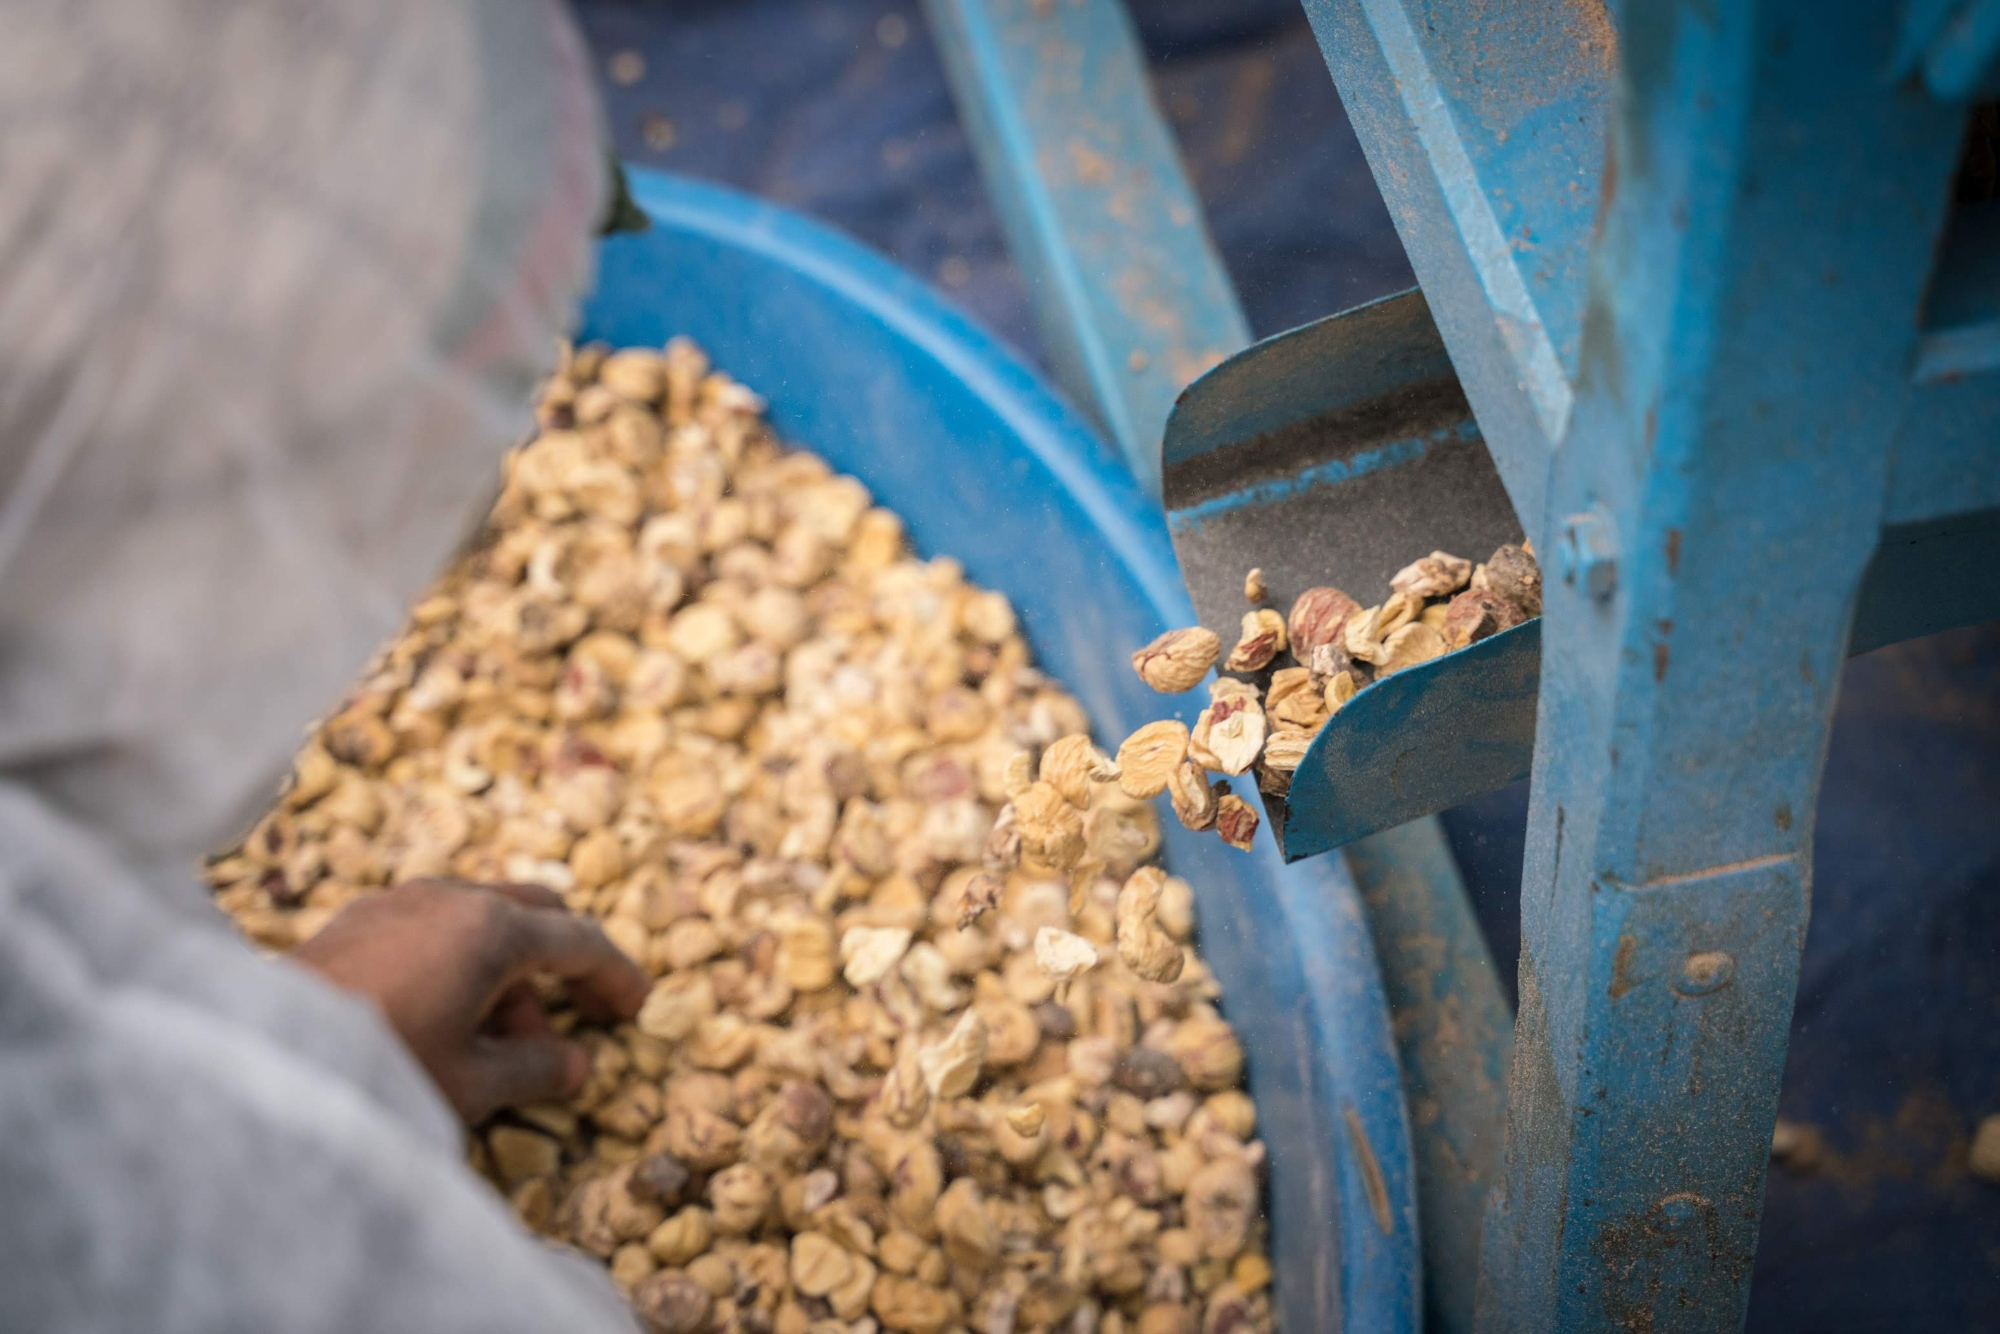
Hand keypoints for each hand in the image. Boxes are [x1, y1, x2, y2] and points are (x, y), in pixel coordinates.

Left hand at [292, 879, 648, 1122]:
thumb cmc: (381, 1066)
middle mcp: (451, 897)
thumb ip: (536, 1069)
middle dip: (564, 961)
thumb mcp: (473, 1084)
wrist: (260, 1054)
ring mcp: (399, 900)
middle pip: (535, 911)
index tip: (636, 1006)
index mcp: (493, 929)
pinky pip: (433, 924)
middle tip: (580, 1010)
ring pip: (480, 915)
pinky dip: (461, 958)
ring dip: (509, 966)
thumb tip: (575, 1063)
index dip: (616, 975)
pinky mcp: (356, 918)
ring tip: (504, 1036)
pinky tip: (446, 1012)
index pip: (580, 943)